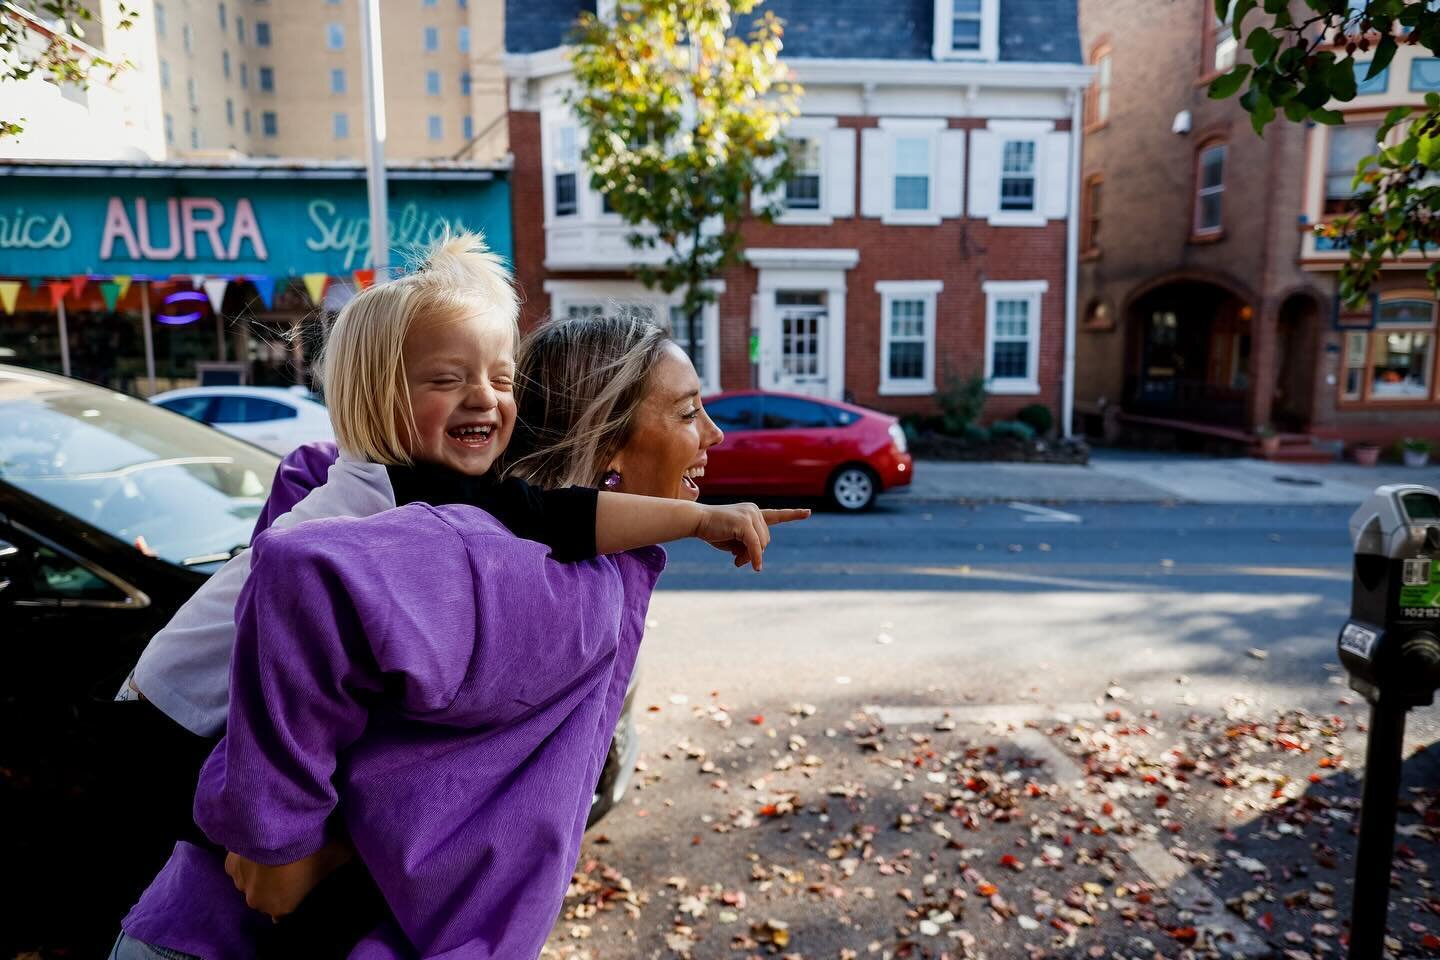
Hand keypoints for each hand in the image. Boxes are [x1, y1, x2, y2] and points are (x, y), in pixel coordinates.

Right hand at [223, 838, 353, 920]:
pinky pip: (240, 866)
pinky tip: (261, 844)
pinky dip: (248, 858)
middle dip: (278, 885)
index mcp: (282, 908)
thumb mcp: (338, 857)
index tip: (303, 883)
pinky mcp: (230, 865)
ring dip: (262, 871)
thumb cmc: (311, 847)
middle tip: (291, 863)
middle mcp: (259, 902)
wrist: (279, 824)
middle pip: (269, 898)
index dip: (295, 898)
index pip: (287, 913)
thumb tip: (354, 863)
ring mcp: (242, 884)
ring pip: (253, 883)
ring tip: (276, 852)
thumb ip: (343, 867)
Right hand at [693, 503, 809, 570]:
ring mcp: (750, 515)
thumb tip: (756, 560)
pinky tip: (755, 567)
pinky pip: (755, 546)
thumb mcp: (734, 543)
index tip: (808, 512)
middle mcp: (754, 511)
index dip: (793, 515)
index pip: (777, 515)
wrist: (696, 521)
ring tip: (734, 559)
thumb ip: (747, 548)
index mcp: (753, 513)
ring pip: (762, 544)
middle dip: (755, 553)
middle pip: (766, 540)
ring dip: (750, 556)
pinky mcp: (744, 523)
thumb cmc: (713, 531)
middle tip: (738, 561)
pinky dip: (755, 558)